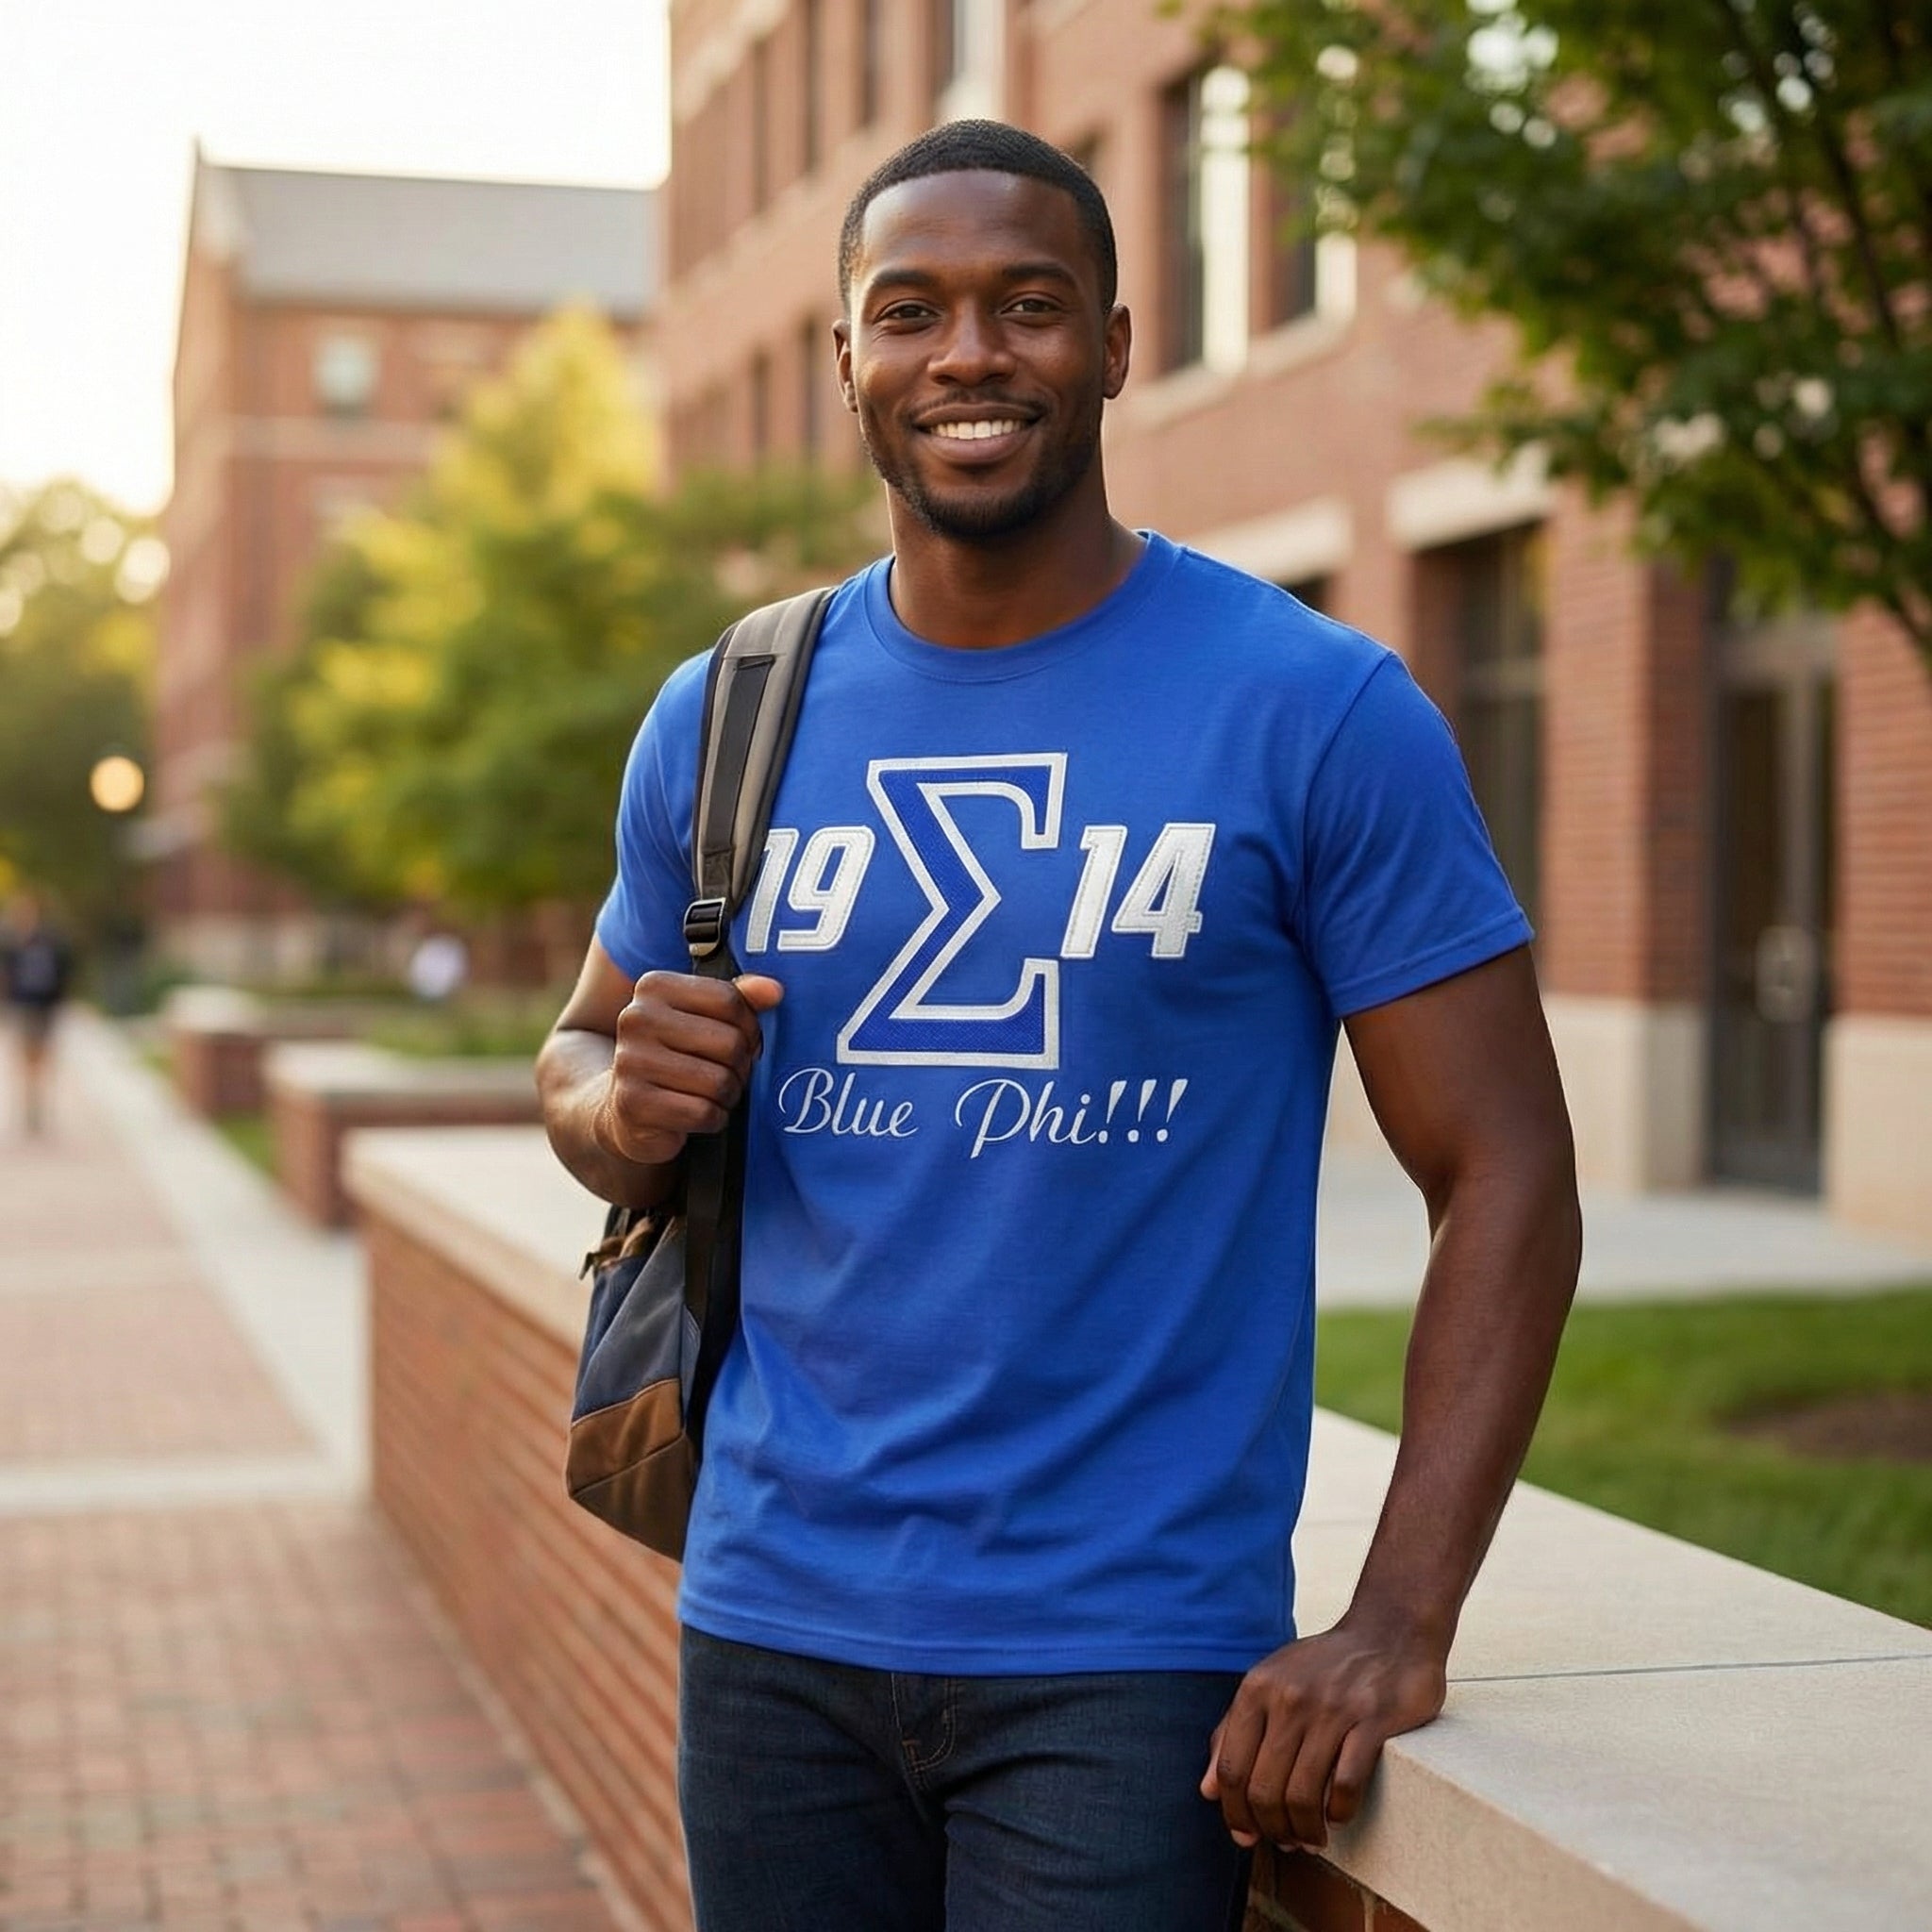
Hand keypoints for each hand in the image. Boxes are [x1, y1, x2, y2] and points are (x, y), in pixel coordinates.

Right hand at [594, 971, 782, 1168]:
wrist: (626, 1108)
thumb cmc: (676, 1056)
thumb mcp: (704, 1019)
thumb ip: (739, 999)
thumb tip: (773, 990)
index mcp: (654, 987)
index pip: (729, 1000)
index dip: (749, 1026)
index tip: (742, 1040)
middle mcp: (636, 1018)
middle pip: (729, 1042)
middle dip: (740, 1065)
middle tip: (726, 1073)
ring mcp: (631, 1061)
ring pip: (719, 1081)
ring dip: (728, 1094)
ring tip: (713, 1094)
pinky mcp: (633, 1103)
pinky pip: (703, 1112)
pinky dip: (713, 1118)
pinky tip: (700, 1114)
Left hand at [1200, 1606, 1447, 1850]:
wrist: (1389, 1631)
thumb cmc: (1324, 1667)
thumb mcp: (1270, 1684)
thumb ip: (1233, 1732)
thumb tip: (1208, 1791)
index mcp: (1257, 1688)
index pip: (1232, 1768)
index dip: (1235, 1813)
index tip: (1247, 1837)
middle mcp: (1288, 1697)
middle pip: (1264, 1789)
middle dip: (1271, 1829)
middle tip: (1286, 1842)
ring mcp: (1331, 1708)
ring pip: (1302, 1795)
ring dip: (1305, 1831)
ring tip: (1312, 1839)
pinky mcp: (1371, 1721)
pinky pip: (1345, 1786)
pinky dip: (1339, 1813)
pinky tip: (1339, 1816)